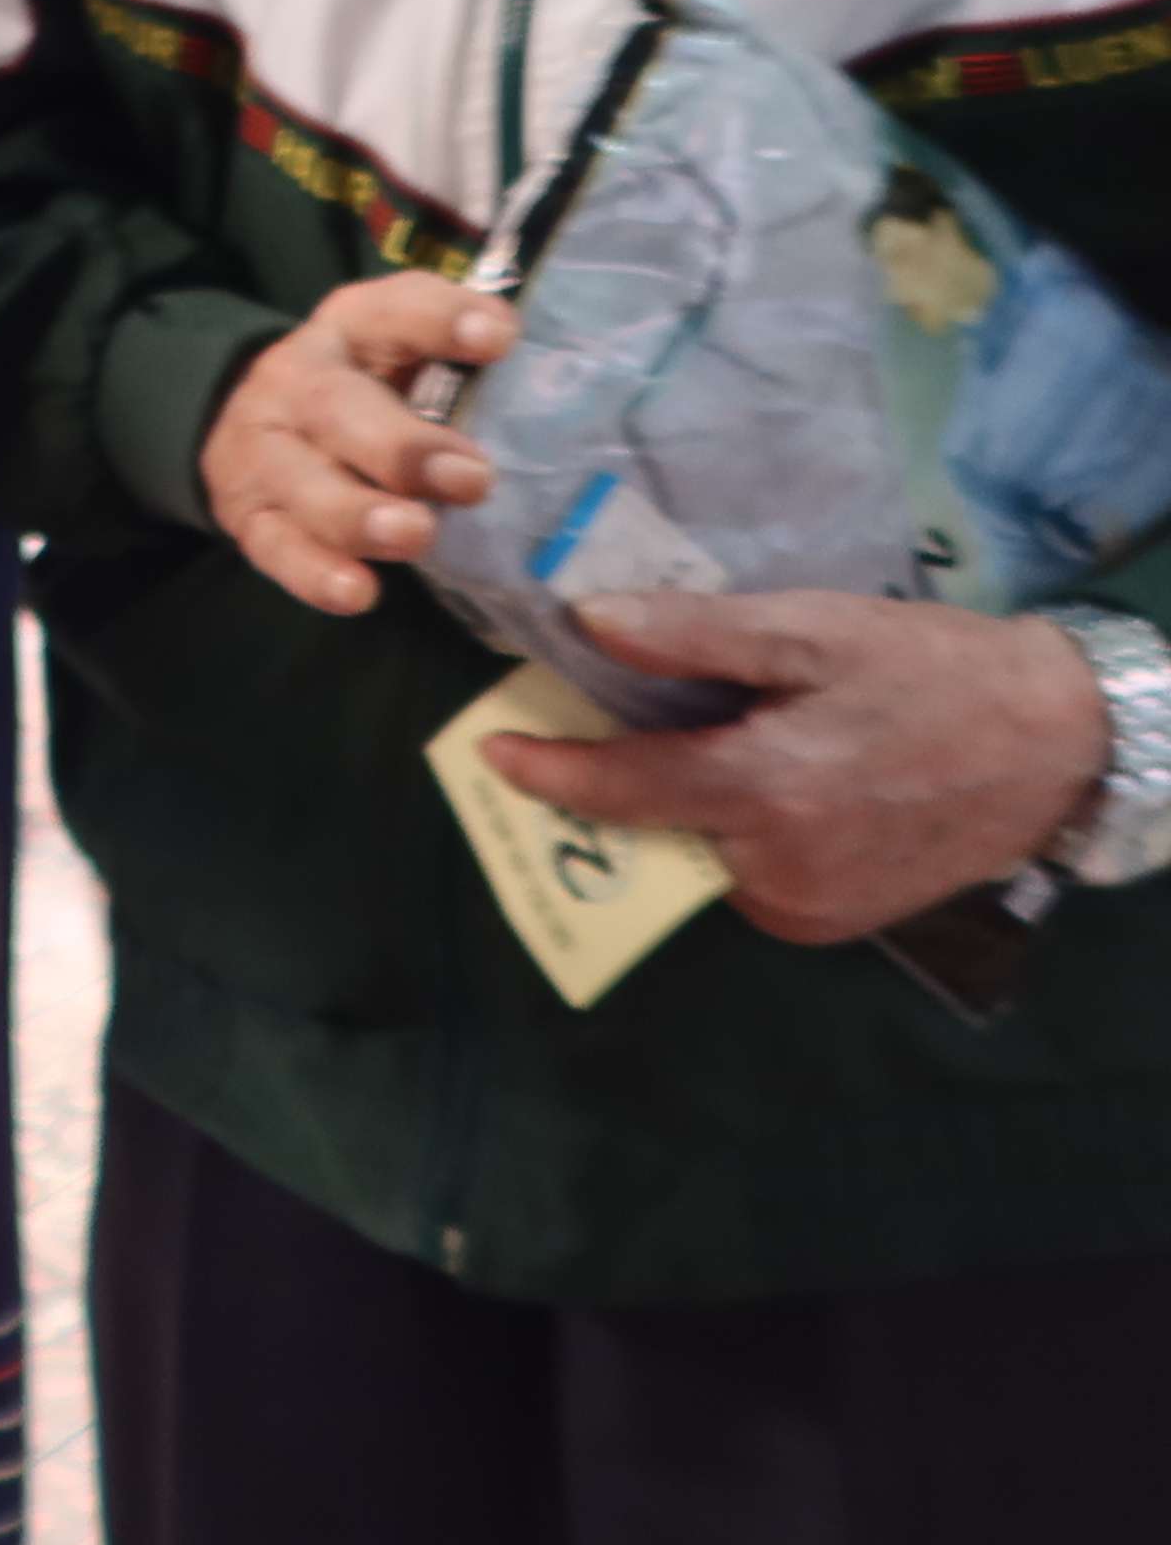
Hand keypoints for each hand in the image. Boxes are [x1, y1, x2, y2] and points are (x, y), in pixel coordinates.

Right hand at [202, 274, 518, 612]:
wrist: (253, 421)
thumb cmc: (364, 390)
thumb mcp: (403, 352)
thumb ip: (465, 366)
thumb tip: (558, 387)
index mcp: (350, 330)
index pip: (393, 312)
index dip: (443, 321)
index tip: (500, 338)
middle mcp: (297, 383)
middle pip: (336, 407)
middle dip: (402, 447)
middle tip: (472, 478)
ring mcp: (264, 452)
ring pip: (302, 483)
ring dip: (358, 513)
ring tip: (415, 535)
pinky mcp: (250, 515)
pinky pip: (275, 547)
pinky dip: (313, 572)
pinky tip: (358, 592)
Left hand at [482, 592, 1108, 943]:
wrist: (1053, 746)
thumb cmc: (929, 672)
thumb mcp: (811, 631)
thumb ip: (694, 633)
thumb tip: (587, 620)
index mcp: (769, 793)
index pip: (625, 791)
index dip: (552, 773)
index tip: (492, 753)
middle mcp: (779, 871)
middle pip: (656, 825)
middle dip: (613, 783)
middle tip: (588, 726)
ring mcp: (809, 908)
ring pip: (699, 856)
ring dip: (682, 808)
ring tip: (705, 743)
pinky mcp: (833, 923)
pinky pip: (746, 879)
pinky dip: (733, 835)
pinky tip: (765, 785)